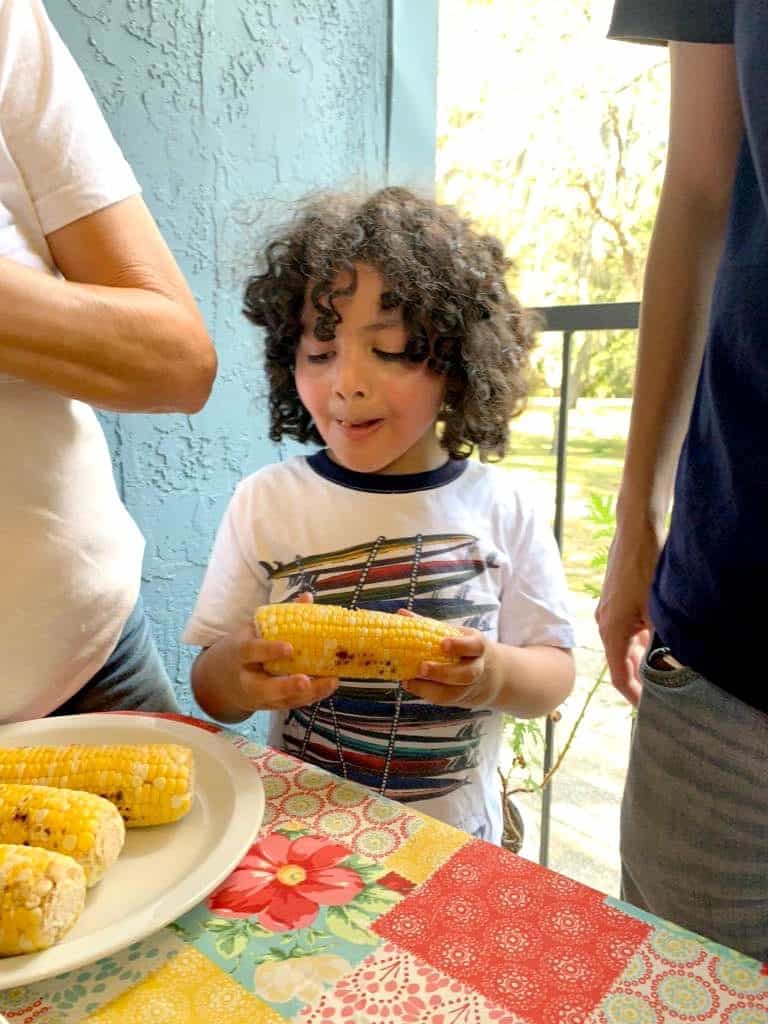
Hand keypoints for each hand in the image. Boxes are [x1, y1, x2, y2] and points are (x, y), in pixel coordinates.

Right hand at [232, 593, 337, 711]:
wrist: (219, 681)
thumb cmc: (240, 649)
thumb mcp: (251, 630)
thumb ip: (279, 615)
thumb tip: (308, 598)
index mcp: (238, 655)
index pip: (251, 652)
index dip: (269, 650)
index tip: (289, 648)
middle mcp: (247, 681)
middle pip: (265, 689)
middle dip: (286, 686)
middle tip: (305, 681)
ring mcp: (258, 698)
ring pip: (283, 701)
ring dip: (308, 694)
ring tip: (331, 682)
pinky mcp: (271, 706)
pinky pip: (291, 704)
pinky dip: (311, 697)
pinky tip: (329, 686)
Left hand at [398, 611, 493, 707]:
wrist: (492, 675)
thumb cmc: (466, 648)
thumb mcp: (457, 634)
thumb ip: (430, 625)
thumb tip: (402, 613)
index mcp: (478, 647)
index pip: (475, 646)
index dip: (460, 646)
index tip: (443, 643)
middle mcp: (478, 668)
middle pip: (467, 674)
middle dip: (444, 672)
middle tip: (422, 667)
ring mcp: (470, 686)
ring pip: (455, 692)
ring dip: (431, 688)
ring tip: (410, 681)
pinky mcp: (461, 698)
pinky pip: (446, 700)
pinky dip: (427, 694)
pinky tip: (411, 685)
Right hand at [595, 517, 659, 705]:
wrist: (635, 532)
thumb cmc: (645, 568)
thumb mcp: (658, 610)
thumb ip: (661, 640)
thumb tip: (671, 665)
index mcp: (611, 630)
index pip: (618, 674)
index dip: (632, 695)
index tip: (646, 709)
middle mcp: (604, 623)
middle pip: (620, 661)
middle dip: (638, 677)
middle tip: (660, 692)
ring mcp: (607, 610)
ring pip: (623, 644)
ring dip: (640, 657)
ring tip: (661, 667)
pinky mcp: (614, 600)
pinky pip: (624, 629)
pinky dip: (638, 639)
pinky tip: (655, 638)